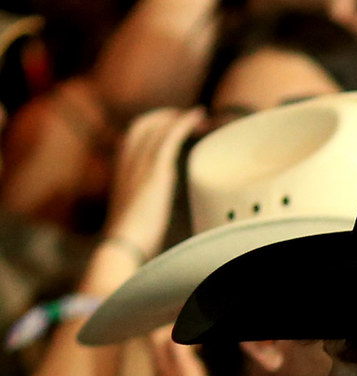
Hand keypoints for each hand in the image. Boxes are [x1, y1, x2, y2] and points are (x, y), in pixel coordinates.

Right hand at [104, 107, 204, 259]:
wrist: (124, 245)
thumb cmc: (131, 240)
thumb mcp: (135, 217)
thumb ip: (143, 207)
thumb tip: (151, 214)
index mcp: (122, 172)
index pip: (132, 137)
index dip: (151, 126)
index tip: (169, 125)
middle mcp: (128, 163)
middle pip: (142, 124)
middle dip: (165, 116)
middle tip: (189, 118)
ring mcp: (141, 165)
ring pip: (157, 126)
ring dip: (179, 117)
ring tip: (201, 116)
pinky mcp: (156, 171)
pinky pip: (170, 136)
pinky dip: (184, 122)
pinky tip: (199, 116)